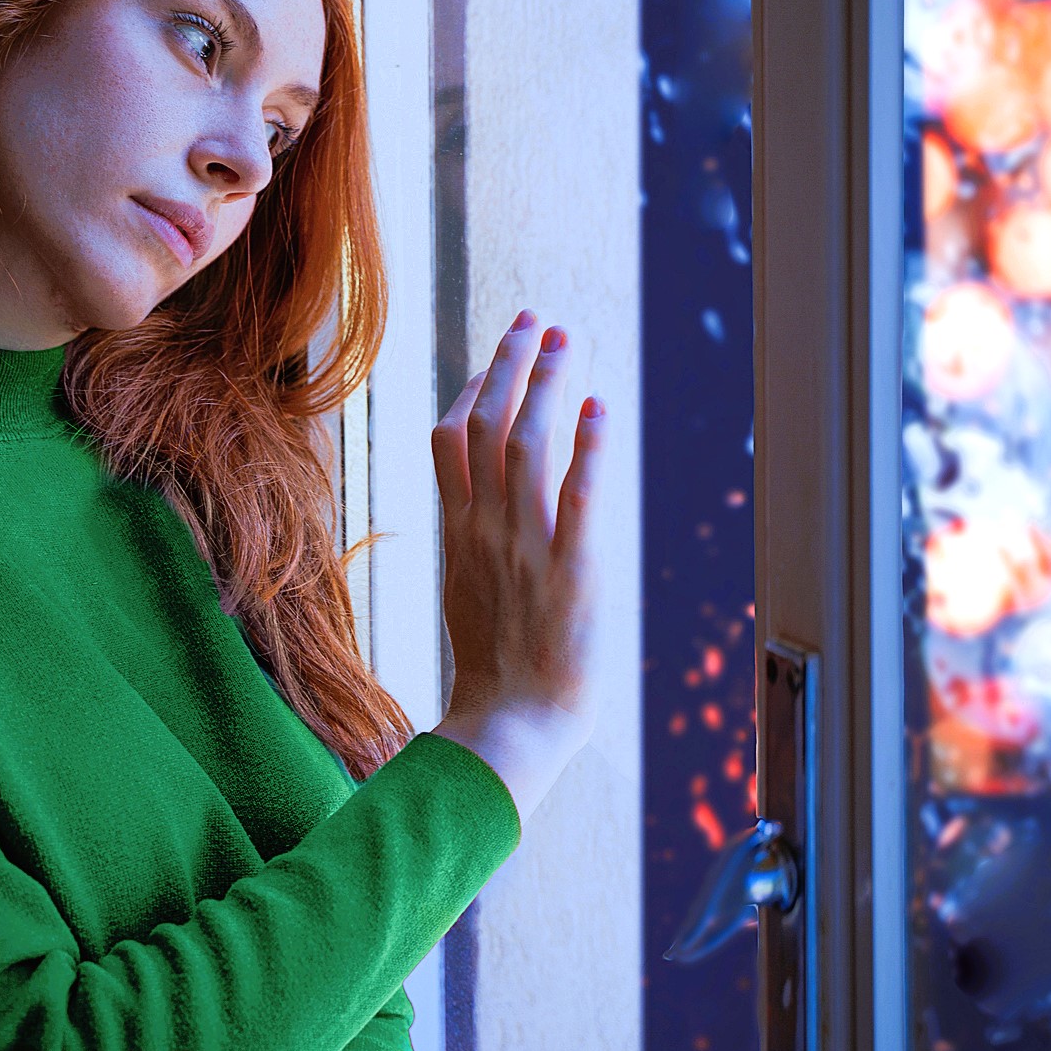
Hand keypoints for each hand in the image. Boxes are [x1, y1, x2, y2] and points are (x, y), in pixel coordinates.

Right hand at [430, 309, 606, 752]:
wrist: (508, 729)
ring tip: (566, 340)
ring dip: (546, 385)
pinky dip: (588, 447)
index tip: (498, 357)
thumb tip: (484, 516)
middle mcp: (485, 529)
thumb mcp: (469, 595)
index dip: (475, 388)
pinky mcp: (571, 571)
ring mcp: (525, 547)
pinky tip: (600, 407)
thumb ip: (477, 547)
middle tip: (535, 321)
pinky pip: (577, 497)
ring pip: (525, 444)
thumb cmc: (495, 677)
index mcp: (458, 534)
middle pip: (484, 424)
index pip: (451, 439)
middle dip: (510, 364)